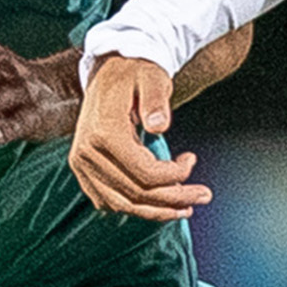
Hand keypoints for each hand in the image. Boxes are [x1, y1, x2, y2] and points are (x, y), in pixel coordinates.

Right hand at [68, 50, 210, 218]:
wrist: (109, 74)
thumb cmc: (135, 75)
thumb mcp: (152, 77)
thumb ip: (156, 99)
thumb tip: (159, 125)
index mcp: (103, 132)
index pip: (144, 172)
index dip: (175, 175)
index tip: (193, 159)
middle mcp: (87, 153)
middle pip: (136, 193)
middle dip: (175, 198)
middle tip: (204, 195)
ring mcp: (82, 166)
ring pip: (123, 204)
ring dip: (157, 211)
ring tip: (186, 208)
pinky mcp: (85, 173)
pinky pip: (110, 202)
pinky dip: (136, 208)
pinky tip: (159, 205)